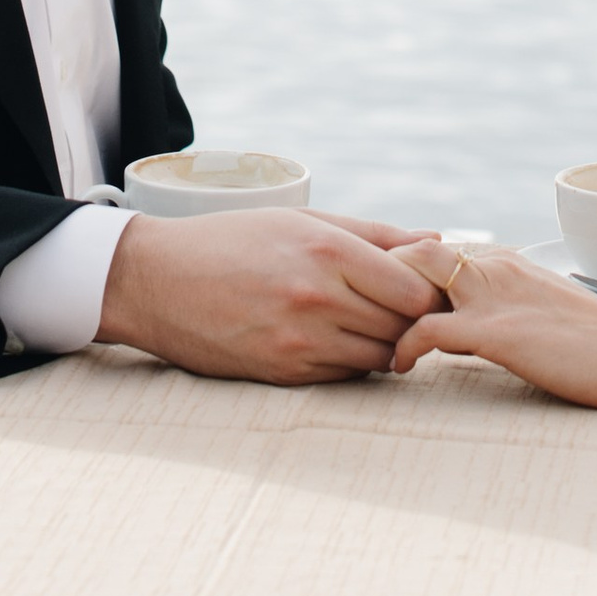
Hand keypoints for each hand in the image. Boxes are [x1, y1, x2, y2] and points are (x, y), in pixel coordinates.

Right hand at [98, 208, 442, 380]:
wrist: (159, 281)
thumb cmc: (235, 240)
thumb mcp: (303, 219)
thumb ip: (375, 234)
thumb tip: (437, 240)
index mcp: (327, 250)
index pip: (414, 291)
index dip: (427, 292)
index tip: (420, 286)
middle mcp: (318, 298)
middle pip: (401, 327)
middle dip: (410, 320)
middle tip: (400, 308)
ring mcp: (299, 342)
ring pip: (377, 357)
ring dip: (383, 344)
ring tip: (365, 321)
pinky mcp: (283, 374)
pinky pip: (343, 375)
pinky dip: (351, 361)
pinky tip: (334, 338)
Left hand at [388, 242, 596, 409]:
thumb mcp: (545, 312)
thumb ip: (509, 307)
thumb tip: (479, 323)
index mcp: (507, 262)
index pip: (438, 251)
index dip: (404, 271)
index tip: (384, 297)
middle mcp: (495, 268)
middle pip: (416, 251)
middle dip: (384, 278)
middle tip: (367, 315)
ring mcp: (494, 297)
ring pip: (414, 278)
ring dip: (386, 306)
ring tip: (375, 338)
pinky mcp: (495, 332)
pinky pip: (428, 328)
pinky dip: (404, 346)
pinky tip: (401, 366)